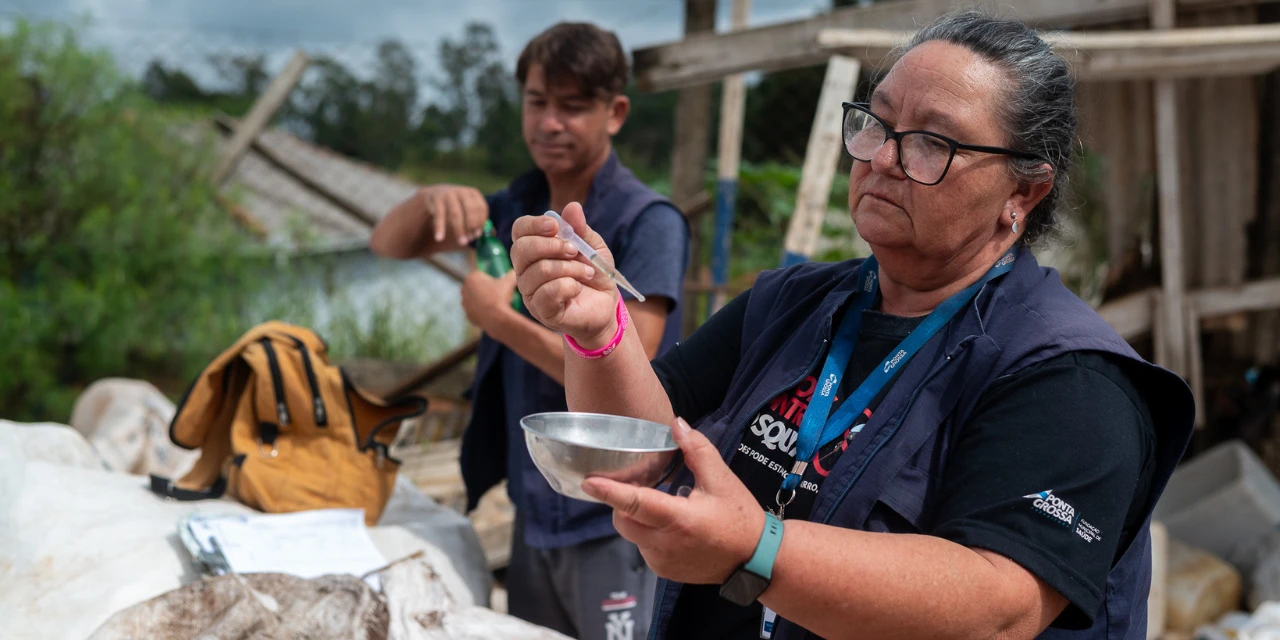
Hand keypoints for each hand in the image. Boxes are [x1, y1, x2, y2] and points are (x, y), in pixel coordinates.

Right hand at [418, 184, 488, 245]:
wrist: (434, 194)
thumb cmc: (456, 205)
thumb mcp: (467, 208)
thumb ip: (477, 219)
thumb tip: (492, 234)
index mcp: (473, 194)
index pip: (481, 208)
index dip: (481, 222)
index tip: (478, 235)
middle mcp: (462, 192)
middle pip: (471, 210)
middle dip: (472, 226)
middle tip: (470, 240)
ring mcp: (449, 194)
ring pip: (456, 214)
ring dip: (460, 230)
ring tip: (461, 242)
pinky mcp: (437, 198)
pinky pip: (439, 215)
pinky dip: (440, 227)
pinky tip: (439, 238)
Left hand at [461, 270, 516, 331]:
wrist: (498, 319)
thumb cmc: (501, 297)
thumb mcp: (509, 281)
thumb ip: (511, 273)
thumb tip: (514, 271)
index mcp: (471, 278)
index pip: (481, 274)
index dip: (490, 277)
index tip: (498, 282)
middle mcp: (464, 290)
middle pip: (476, 286)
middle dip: (485, 288)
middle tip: (497, 293)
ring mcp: (465, 304)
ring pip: (475, 299)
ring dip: (482, 300)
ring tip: (495, 303)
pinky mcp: (468, 316)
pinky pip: (476, 311)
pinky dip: (482, 312)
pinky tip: (491, 312)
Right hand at [510, 202, 619, 347]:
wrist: (606, 305)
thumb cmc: (594, 273)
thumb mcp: (593, 247)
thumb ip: (580, 229)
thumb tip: (572, 207)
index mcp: (534, 250)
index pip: (519, 230)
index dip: (534, 225)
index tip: (555, 226)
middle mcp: (526, 270)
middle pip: (521, 250)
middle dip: (552, 246)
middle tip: (575, 251)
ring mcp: (531, 292)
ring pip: (539, 271)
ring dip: (570, 268)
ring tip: (586, 273)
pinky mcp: (542, 311)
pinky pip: (548, 293)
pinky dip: (569, 286)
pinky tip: (578, 288)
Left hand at [582, 417, 765, 584]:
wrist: (754, 559)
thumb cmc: (739, 517)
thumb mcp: (722, 479)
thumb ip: (697, 450)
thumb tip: (676, 424)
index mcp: (678, 520)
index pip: (635, 503)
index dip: (609, 492)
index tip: (588, 481)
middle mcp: (664, 545)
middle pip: (624, 519)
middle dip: (624, 502)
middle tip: (641, 486)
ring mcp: (661, 562)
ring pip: (632, 534)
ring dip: (638, 517)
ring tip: (664, 505)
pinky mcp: (663, 571)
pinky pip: (643, 547)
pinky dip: (648, 533)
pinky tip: (671, 526)